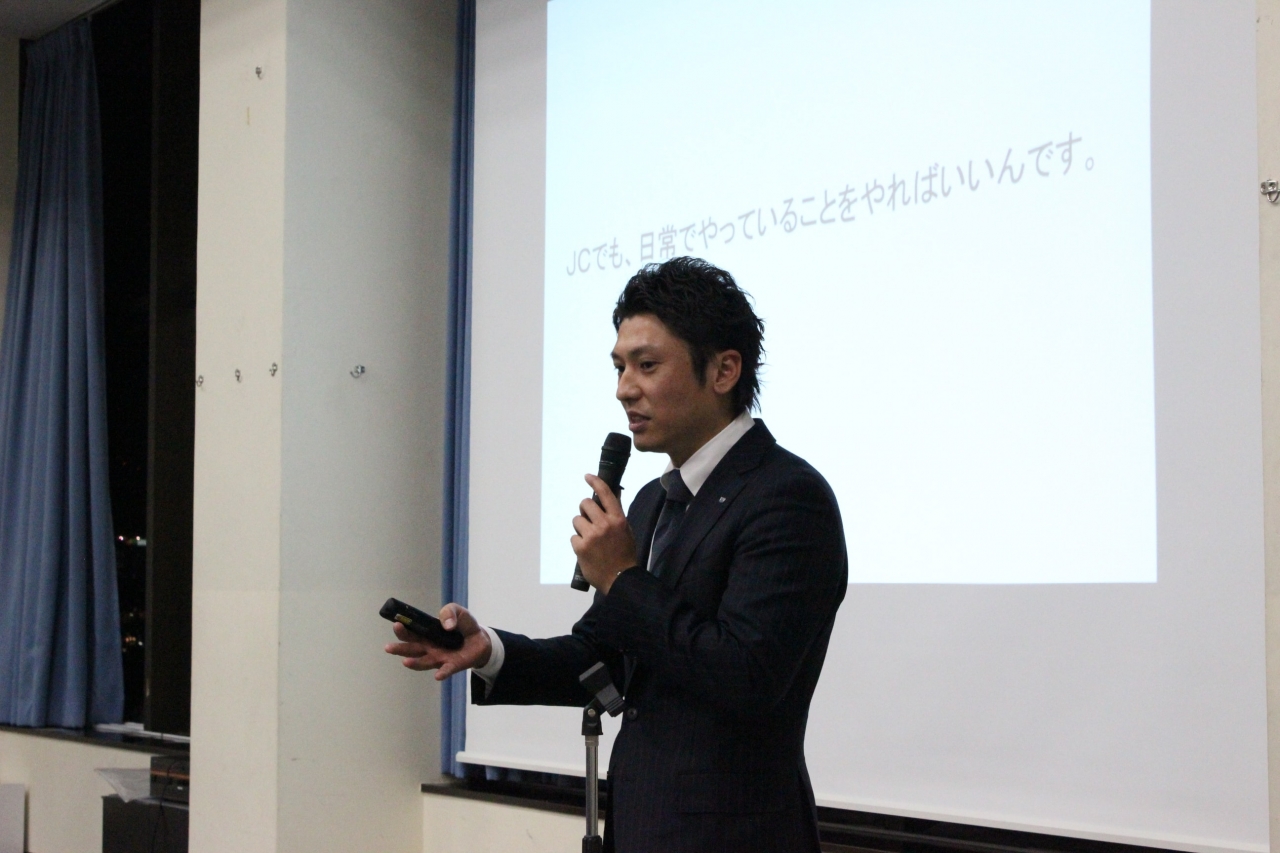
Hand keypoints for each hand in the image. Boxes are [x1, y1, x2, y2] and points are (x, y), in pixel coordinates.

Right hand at [384, 602, 490, 680]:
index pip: (411, 632)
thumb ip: (448, 612)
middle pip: (412, 649)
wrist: (481, 638)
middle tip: (388, 647)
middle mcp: (429, 648)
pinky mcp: (453, 665)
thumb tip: (446, 625)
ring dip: (414, 663)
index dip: (403, 629)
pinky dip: (442, 673)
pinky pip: (446, 670)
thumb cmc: (463, 625)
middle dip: (400, 649)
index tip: (396, 624)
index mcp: (427, 634)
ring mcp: (440, 658)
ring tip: (405, 662)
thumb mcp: (457, 611)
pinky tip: (437, 675)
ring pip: (424, 662)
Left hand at [571, 473, 637, 594]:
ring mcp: (591, 535)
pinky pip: (573, 537)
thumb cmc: (624, 554)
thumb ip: (616, 514)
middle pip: (585, 503)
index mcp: (618, 519)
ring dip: (581, 527)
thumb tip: (613, 495)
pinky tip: (587, 551)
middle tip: (588, 520)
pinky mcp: (581, 547)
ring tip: (589, 539)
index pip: (605, 493)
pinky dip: (578, 543)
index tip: (587, 476)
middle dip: (584, 510)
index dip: (595, 482)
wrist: (620, 578)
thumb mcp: (626, 531)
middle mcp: (604, 524)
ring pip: (576, 520)